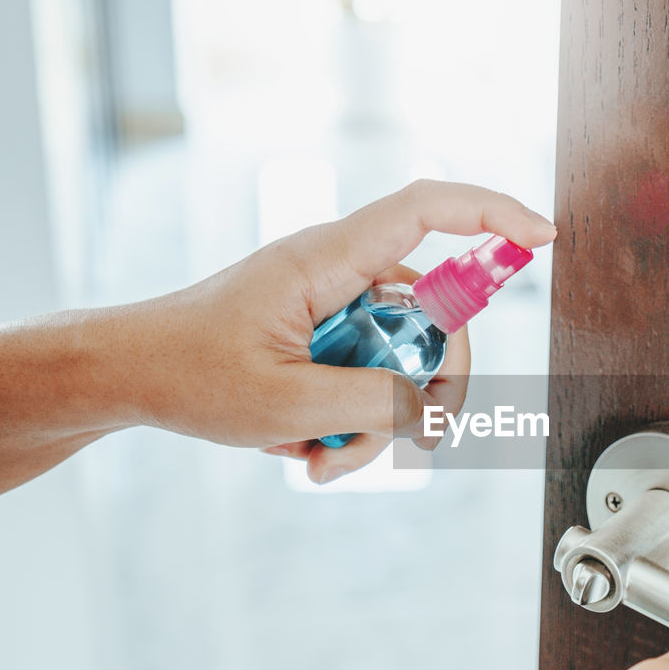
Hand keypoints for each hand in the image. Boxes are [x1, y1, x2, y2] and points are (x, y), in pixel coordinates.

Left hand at [134, 180, 555, 482]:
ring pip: (401, 359)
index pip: (426, 210)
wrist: (127, 375)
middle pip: (433, 314)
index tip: (542, 237)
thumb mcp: (284, 403)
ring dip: (378, 422)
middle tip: (418, 439)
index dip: (491, 214)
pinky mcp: (325, 335)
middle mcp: (338, 272)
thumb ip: (370, 402)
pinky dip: (353, 422)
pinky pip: (370, 377)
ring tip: (324, 459)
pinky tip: (310, 450)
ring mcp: (333, 304)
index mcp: (326, 260)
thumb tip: (425, 407)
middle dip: (433, 385)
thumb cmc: (187, 372)